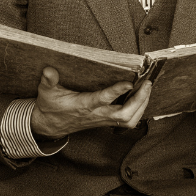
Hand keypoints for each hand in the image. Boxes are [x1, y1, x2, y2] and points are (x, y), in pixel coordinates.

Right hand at [31, 67, 151, 138]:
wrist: (51, 125)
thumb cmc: (51, 107)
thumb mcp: (46, 93)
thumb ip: (48, 81)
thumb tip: (49, 70)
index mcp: (84, 105)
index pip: (102, 100)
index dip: (116, 92)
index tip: (129, 83)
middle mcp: (97, 114)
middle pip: (124, 114)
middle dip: (139, 100)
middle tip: (148, 84)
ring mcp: (103, 119)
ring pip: (129, 120)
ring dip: (142, 105)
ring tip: (148, 89)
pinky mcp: (107, 121)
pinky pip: (128, 121)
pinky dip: (139, 110)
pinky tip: (142, 98)